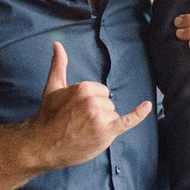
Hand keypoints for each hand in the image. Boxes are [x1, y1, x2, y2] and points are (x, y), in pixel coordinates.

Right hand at [26, 40, 150, 168]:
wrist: (42, 145)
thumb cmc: (47, 116)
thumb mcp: (53, 87)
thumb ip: (59, 64)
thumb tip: (58, 44)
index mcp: (83, 88)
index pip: (101, 91)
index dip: (91, 102)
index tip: (77, 111)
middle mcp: (93, 101)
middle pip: (108, 103)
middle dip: (97, 113)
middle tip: (78, 123)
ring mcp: (101, 117)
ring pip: (113, 115)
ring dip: (103, 124)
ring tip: (84, 131)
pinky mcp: (107, 132)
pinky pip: (128, 120)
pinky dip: (139, 114)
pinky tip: (147, 106)